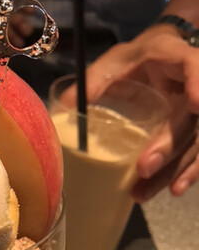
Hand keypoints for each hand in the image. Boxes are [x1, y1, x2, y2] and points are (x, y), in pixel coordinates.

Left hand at [85, 25, 198, 201]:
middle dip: (169, 146)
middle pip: (191, 119)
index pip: (195, 66)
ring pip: (194, 142)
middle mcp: (192, 85)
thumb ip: (95, 80)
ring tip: (145, 191)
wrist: (161, 60)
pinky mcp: (192, 131)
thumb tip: (64, 107)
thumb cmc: (138, 59)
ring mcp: (195, 111)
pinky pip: (194, 154)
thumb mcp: (116, 61)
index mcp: (176, 58)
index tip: (196, 104)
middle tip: (144, 167)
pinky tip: (172, 190)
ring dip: (173, 170)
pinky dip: (184, 173)